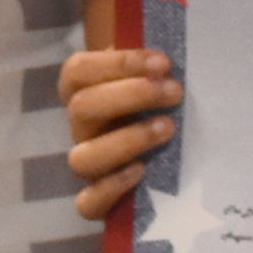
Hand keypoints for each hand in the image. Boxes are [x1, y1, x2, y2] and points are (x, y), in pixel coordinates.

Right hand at [64, 45, 181, 220]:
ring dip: (126, 140)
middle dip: (131, 95)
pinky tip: (141, 172)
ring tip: (167, 128)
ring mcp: (88, 166)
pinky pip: (87, 203)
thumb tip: (170, 48)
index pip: (78, 71)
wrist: (170, 159)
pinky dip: (111, 188)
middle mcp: (81, 129)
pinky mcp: (98, 201)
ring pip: (82, 158)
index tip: (163, 63)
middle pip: (82, 107)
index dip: (117, 63)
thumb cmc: (161, 105)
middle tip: (175, 91)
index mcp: (85, 92)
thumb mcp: (156, 78)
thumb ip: (154, 63)